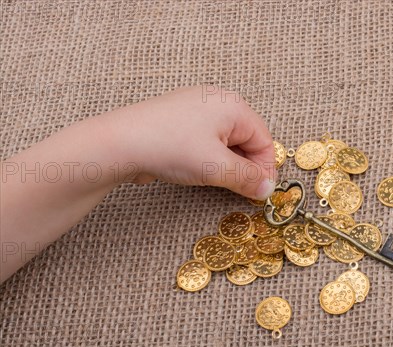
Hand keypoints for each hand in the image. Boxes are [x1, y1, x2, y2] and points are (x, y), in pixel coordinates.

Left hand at [100, 86, 276, 199]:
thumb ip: (247, 179)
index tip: (260, 193)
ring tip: (216, 181)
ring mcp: (196, 109)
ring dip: (226, 165)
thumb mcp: (216, 168)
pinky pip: (205, 141)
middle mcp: (217, 101)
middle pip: (246, 140)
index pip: (264, 140)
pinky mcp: (178, 120)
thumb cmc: (170, 148)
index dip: (265, 170)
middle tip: (239, 191)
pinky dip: (208, 158)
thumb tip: (268, 188)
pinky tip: (196, 170)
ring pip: (225, 142)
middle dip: (245, 167)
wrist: (119, 143)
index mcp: (233, 106)